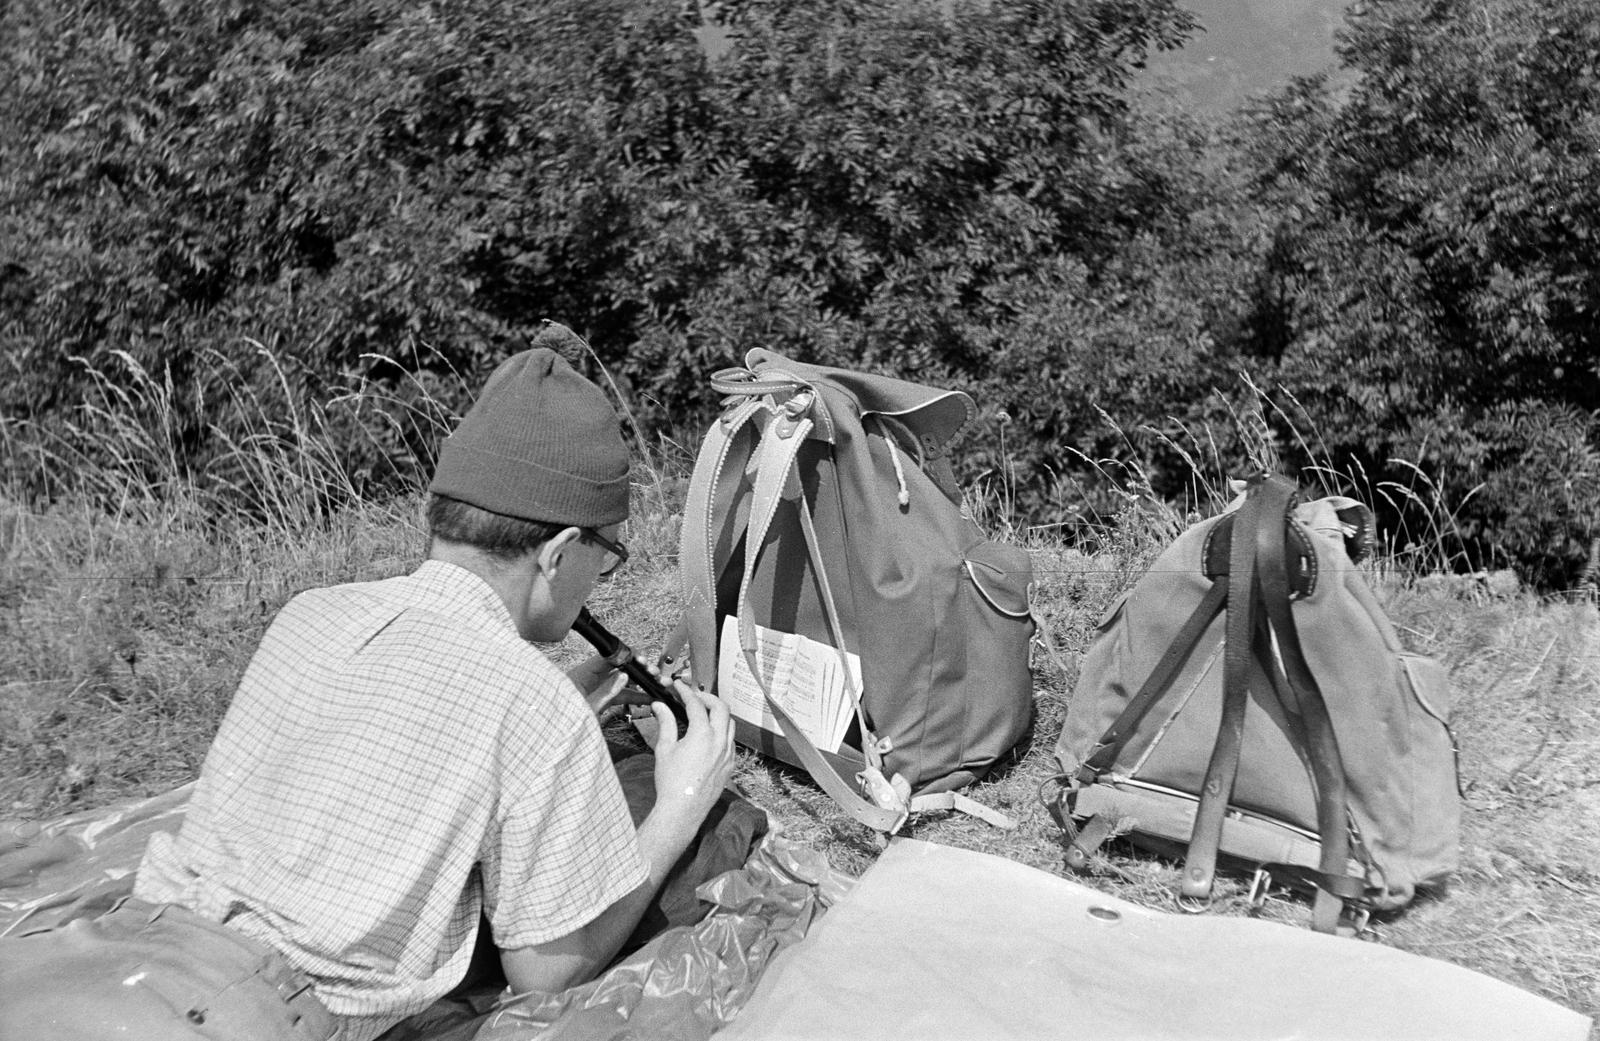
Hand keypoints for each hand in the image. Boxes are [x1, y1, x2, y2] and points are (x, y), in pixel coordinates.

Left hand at [567, 655, 649, 718]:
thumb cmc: (563, 721)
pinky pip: (619, 694)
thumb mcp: (587, 708)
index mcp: (581, 675)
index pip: (606, 658)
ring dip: (639, 682)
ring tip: (655, 683)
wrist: (555, 738)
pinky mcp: (600, 700)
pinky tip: (647, 698)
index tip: (640, 659)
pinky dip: (633, 696)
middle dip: (637, 668)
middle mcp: (590, 679)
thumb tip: (623, 676)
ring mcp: (596, 689)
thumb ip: (606, 692)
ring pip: (622, 681)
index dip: (625, 656)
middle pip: (617, 667)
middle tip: (651, 671)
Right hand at [648, 683, 735, 838]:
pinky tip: (710, 736)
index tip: (679, 687)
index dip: (686, 692)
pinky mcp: (730, 765)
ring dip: (718, 714)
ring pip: (730, 723)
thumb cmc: (670, 781)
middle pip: (721, 707)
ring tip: (704, 714)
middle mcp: (719, 741)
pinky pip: (731, 741)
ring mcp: (728, 753)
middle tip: (694, 697)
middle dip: (707, 698)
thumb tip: (660, 706)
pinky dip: (723, 732)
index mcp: (702, 734)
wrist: (683, 809)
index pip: (696, 704)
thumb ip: (665, 723)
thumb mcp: (664, 749)